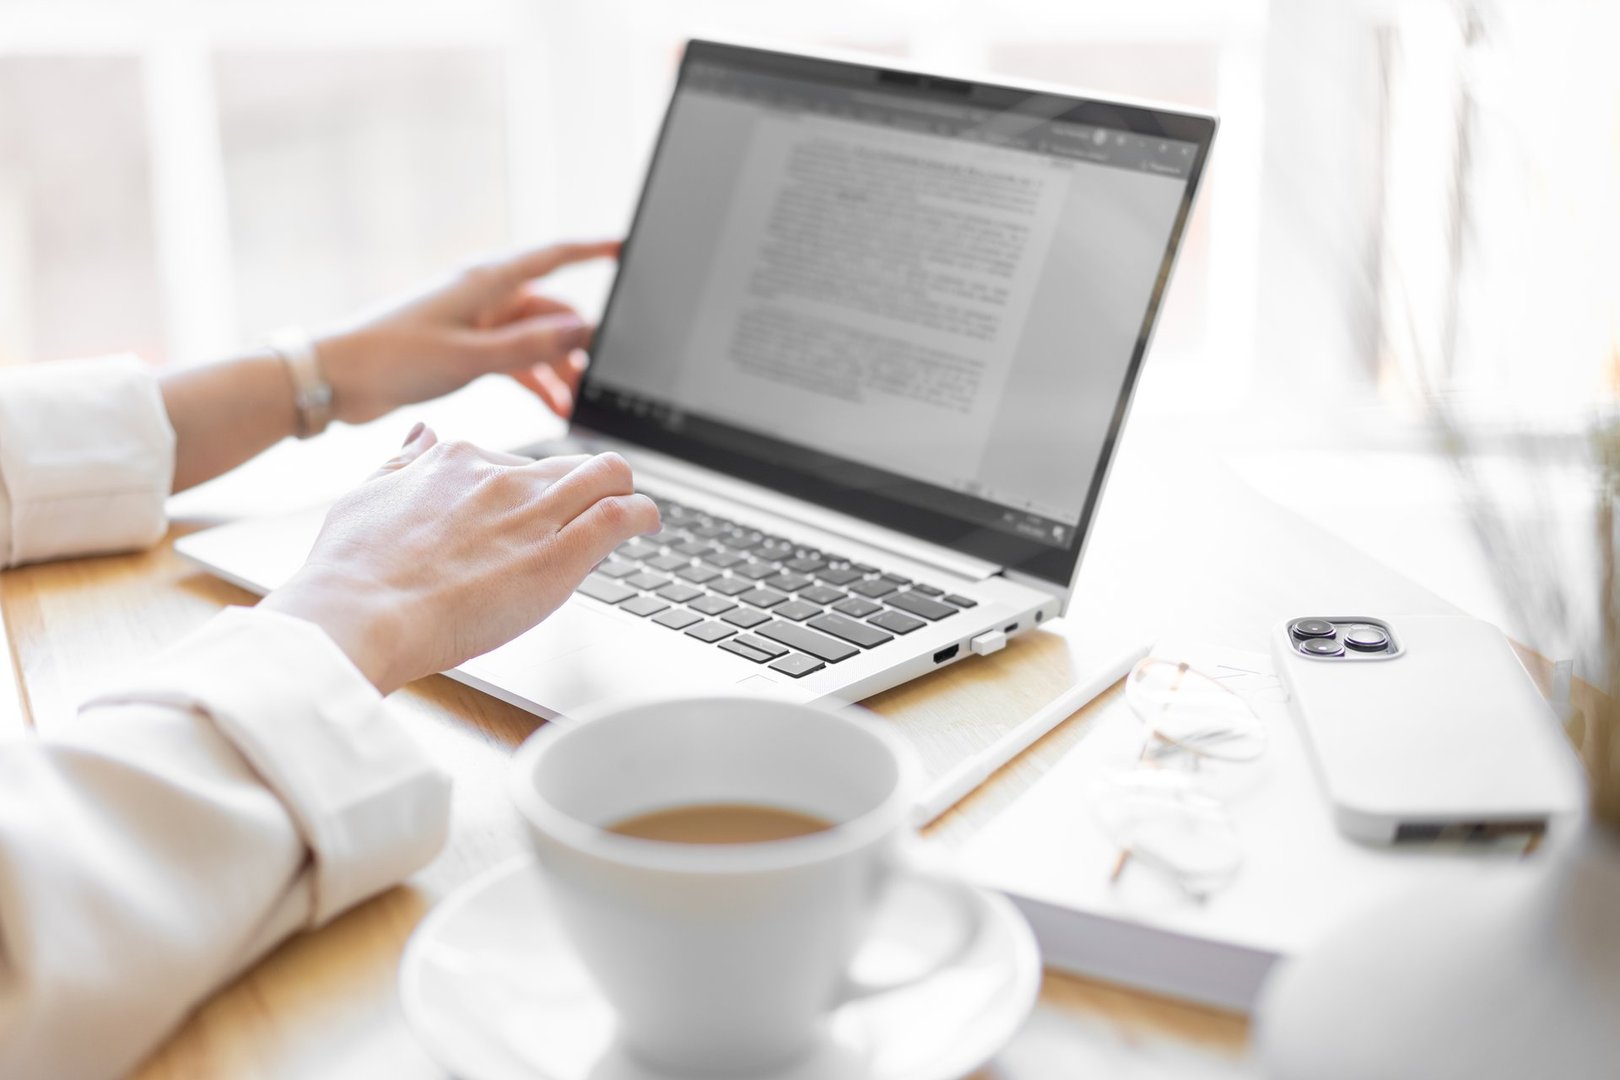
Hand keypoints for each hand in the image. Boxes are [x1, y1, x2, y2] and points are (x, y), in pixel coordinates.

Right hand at [260, 425, 658, 694]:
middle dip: (592, 482)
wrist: (359, 614)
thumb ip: (402, 463)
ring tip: (632, 510)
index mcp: (455, 461)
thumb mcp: (367, 496)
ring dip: (625, 491)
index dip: (534, 487)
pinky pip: (620, 517)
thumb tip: (420, 435)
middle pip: (573, 463)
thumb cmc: (353, 571)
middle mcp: (500, 477)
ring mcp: (532, 512)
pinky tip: (646, 523)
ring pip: (608, 476)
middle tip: (598, 507)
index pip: (519, 462)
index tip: (538, 507)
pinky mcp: (558, 554)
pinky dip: (643, 515)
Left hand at [314, 240, 620, 423]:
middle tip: (601, 375)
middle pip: (550, 310)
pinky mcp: (462, 348)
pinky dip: (533, 380)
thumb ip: (529, 346)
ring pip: (533, 340)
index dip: (593, 251)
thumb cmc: (392, 357)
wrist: (337, 378)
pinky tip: (551, 406)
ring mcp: (474, 323)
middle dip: (578, 342)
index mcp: (485, 283)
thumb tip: (582, 331)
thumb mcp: (470, 356)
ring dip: (556, 369)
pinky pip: (512, 360)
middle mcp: (483, 297)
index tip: (627, 249)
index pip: (554, 257)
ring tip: (575, 403)